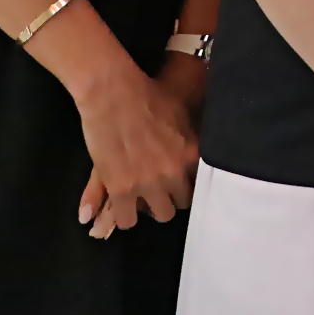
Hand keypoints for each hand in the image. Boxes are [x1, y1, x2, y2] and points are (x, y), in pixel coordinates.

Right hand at [72, 59, 200, 238]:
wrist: (112, 94)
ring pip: (160, 215)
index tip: (181, 180)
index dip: (189, 182)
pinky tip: (123, 205)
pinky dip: (125, 215)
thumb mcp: (181, 113)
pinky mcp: (121, 190)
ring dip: (152, 207)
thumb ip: (189, 138)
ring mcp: (148, 184)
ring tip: (142, 198)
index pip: (201, 182)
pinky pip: (127, 220)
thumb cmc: (147, 94)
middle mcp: (174, 172)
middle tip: (160, 189)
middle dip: (173, 196)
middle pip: (183, 202)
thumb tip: (195, 155)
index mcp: (191, 153)